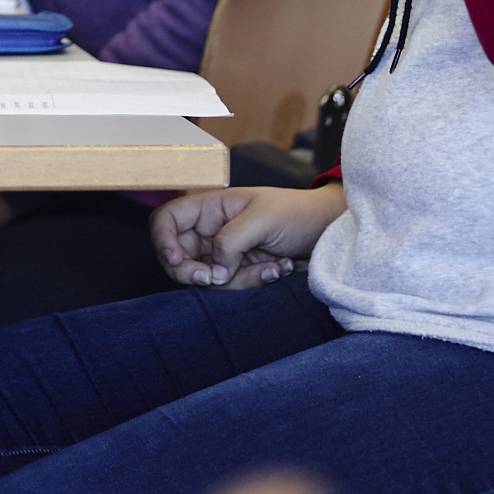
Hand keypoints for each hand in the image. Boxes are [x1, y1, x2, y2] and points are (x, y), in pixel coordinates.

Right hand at [152, 186, 347, 289]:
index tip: (178, 260)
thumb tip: (213, 271)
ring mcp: (225, 253)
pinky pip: (231, 287)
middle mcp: (211, 230)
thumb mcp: (263, 219)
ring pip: (206, 278)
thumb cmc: (298, 213)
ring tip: (272, 266)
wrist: (330, 232)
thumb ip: (231, 241)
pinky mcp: (240, 272)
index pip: (167, 220)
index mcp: (210, 207)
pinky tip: (277, 270)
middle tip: (216, 278)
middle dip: (195, 272)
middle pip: (177, 257)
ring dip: (238, 280)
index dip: (163, 240)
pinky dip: (252, 283)